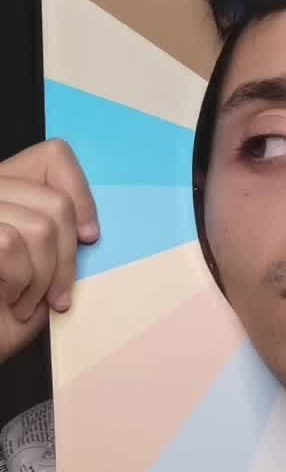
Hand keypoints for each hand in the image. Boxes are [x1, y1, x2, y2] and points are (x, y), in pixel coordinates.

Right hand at [0, 139, 98, 365]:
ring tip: (28, 302)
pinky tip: (10, 300)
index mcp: (7, 190)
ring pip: (39, 227)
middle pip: (56, 202)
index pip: (55, 156)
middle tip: (57, 295)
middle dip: (67, 259)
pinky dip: (19, 281)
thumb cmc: (4, 315)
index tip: (88, 237)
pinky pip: (9, 243)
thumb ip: (57, 233)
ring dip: (44, 277)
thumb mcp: (40, 266)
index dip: (81, 195)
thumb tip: (90, 227)